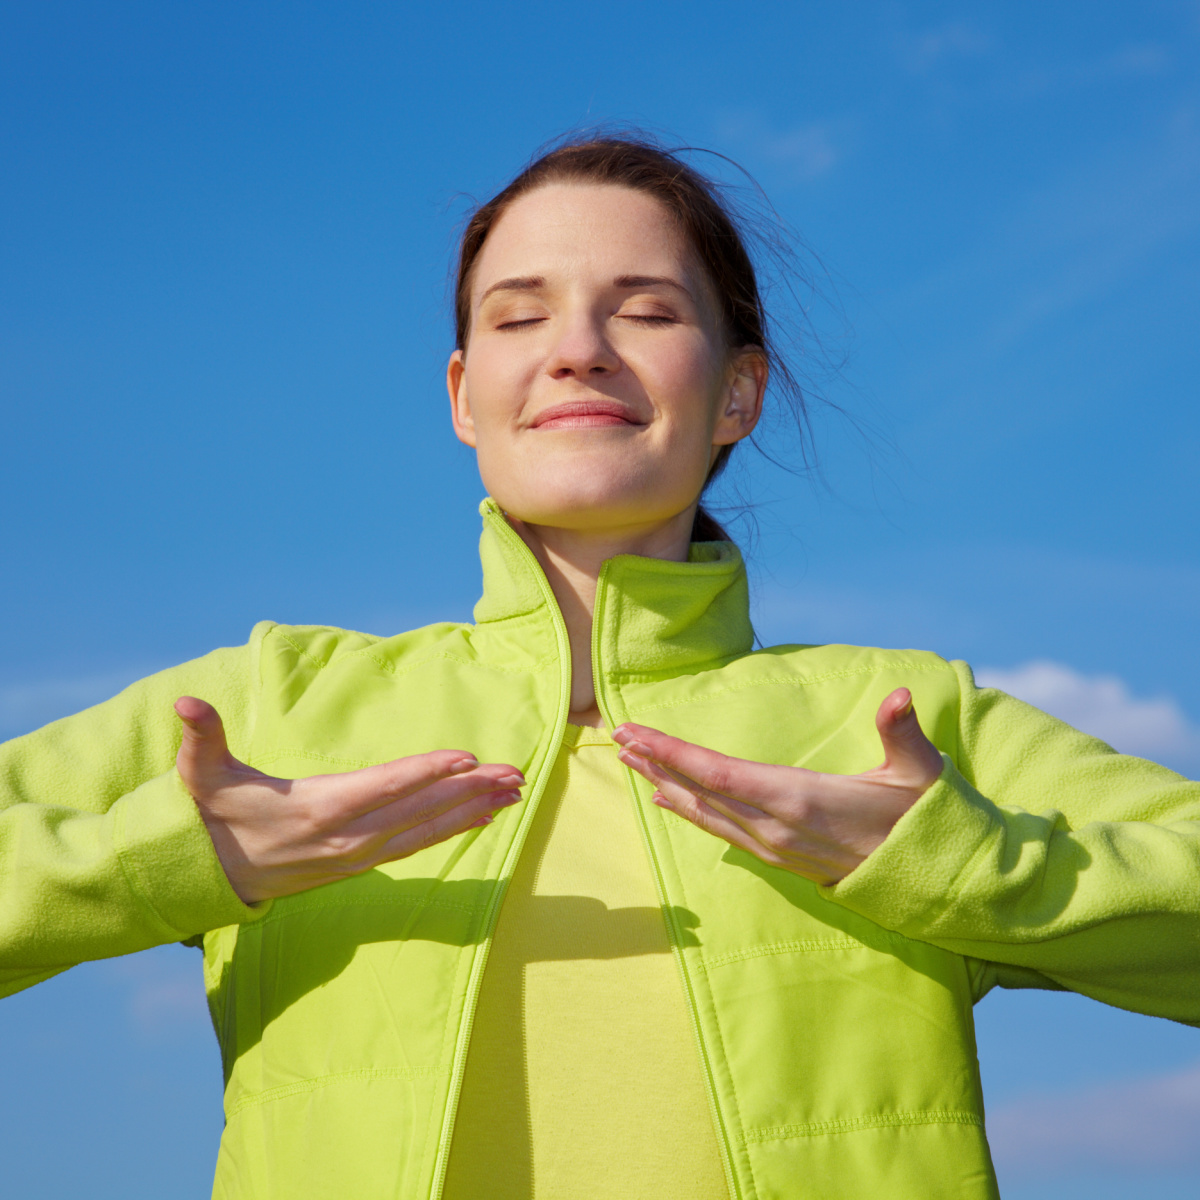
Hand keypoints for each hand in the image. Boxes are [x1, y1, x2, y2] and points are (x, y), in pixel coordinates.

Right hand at [174, 697, 525, 903]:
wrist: (210, 877)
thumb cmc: (215, 815)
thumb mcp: (201, 774)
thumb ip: (202, 736)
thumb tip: (184, 703)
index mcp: (318, 808)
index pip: (384, 786)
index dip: (427, 771)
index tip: (468, 758)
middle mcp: (348, 836)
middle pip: (419, 809)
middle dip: (471, 790)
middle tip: (517, 773)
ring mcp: (359, 854)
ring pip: (427, 830)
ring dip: (473, 810)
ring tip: (515, 793)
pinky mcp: (364, 863)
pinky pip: (419, 845)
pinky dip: (453, 829)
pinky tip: (484, 817)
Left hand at [612, 688, 943, 885]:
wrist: (933, 881)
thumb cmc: (923, 818)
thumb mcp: (920, 771)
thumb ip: (902, 731)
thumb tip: (900, 694)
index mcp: (800, 797)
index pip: (719, 772)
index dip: (673, 752)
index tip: (636, 732)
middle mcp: (777, 826)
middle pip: (701, 791)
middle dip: (656, 762)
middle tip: (617, 736)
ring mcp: (775, 846)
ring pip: (706, 813)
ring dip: (665, 784)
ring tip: (631, 761)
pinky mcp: (778, 857)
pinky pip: (721, 831)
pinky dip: (690, 810)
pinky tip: (669, 798)